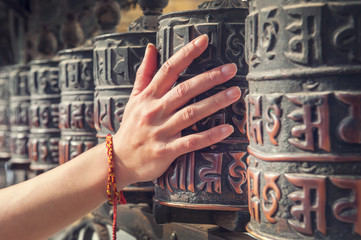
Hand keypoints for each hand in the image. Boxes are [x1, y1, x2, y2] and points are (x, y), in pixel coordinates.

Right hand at [113, 35, 240, 187]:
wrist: (120, 160)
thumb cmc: (131, 127)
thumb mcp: (134, 98)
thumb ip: (144, 73)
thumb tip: (152, 47)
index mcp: (148, 96)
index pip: (168, 69)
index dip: (186, 54)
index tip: (204, 40)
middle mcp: (155, 111)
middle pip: (184, 90)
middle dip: (209, 78)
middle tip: (231, 69)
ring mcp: (161, 131)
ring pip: (191, 114)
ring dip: (214, 102)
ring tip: (235, 93)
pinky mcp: (166, 150)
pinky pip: (191, 142)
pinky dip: (210, 136)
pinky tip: (227, 128)